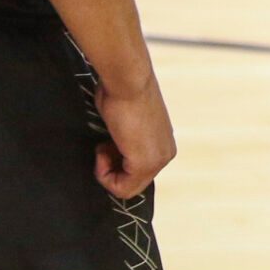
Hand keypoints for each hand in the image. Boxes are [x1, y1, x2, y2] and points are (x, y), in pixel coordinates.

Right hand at [93, 75, 175, 200]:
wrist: (127, 80)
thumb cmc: (122, 92)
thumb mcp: (127, 121)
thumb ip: (127, 139)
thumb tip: (116, 146)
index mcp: (163, 143)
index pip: (136, 173)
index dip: (113, 163)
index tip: (107, 142)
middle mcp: (165, 153)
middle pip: (132, 182)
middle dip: (110, 168)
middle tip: (104, 144)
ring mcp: (159, 159)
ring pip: (126, 188)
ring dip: (106, 170)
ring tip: (104, 144)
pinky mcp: (146, 163)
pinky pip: (121, 188)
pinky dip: (104, 174)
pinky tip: (104, 147)